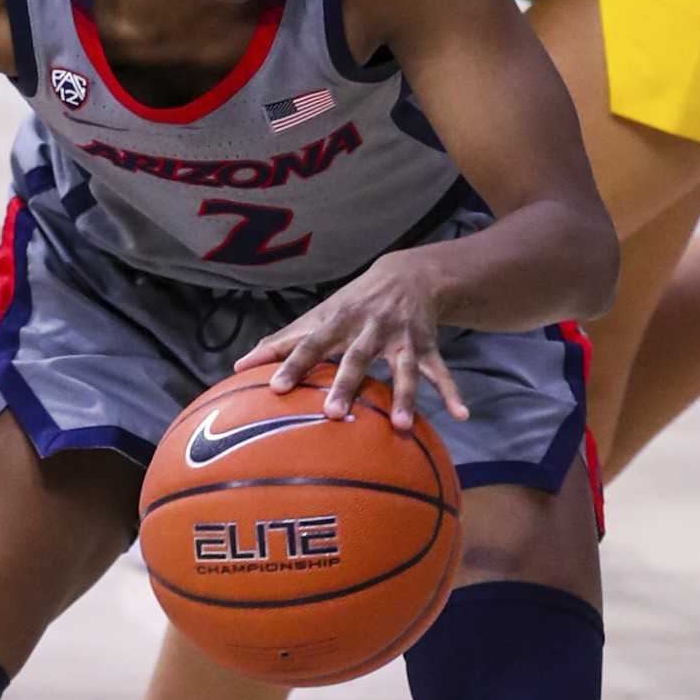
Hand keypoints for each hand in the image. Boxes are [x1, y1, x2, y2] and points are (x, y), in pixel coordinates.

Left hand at [234, 251, 468, 429]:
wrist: (408, 273)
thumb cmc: (351, 304)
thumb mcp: (318, 316)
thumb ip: (281, 341)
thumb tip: (238, 365)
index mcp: (338, 322)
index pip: (309, 344)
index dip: (292, 364)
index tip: (274, 388)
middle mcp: (369, 329)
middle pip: (355, 358)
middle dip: (346, 384)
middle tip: (332, 414)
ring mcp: (401, 338)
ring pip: (402, 369)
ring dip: (404, 396)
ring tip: (403, 426)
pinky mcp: (426, 347)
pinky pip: (440, 372)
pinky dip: (451, 392)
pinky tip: (461, 414)